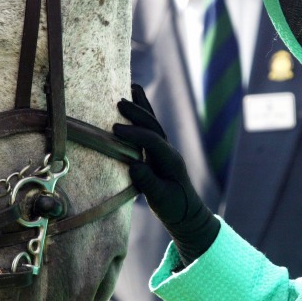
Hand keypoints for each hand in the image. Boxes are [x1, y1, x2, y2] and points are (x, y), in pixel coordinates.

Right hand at [114, 84, 219, 264]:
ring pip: (153, 123)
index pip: (152, 141)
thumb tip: (134, 165)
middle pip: (153, 126)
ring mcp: (165, 149)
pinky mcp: (158, 151)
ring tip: (130, 88)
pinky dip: (142, 113)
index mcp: (170, 161)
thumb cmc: (174, 208)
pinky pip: (149, 128)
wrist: (186, 212)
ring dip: (141, 106)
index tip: (115, 130)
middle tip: (119, 102)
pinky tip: (134, 101)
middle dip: (138, 113)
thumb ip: (148, 183)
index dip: (135, 134)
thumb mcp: (160, 199)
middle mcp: (169, 151)